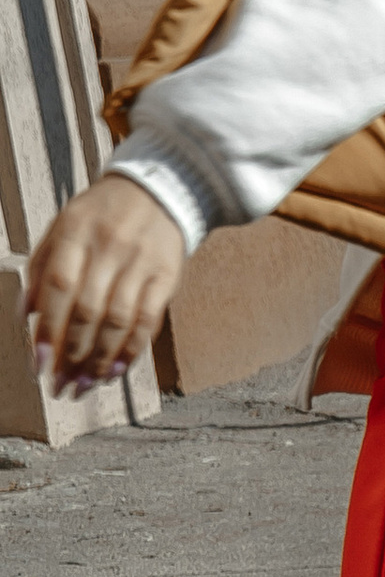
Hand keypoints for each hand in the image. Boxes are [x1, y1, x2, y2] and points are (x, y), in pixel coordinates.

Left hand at [23, 176, 186, 396]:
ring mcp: (139, 262)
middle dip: (72, 354)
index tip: (39, 364)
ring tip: (86, 385)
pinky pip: (148, 321)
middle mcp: (107, 246)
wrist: (156, 191)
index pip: (58, 286)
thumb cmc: (100, 216)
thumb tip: (26, 313)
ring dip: (100, 360)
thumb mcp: (64, 227)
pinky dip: (131, 350)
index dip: (48, 329)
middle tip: (62, 385)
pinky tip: (116, 371)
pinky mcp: (166, 277)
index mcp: (74, 231)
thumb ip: (42, 266)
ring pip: (118, 322)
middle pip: (87, 310)